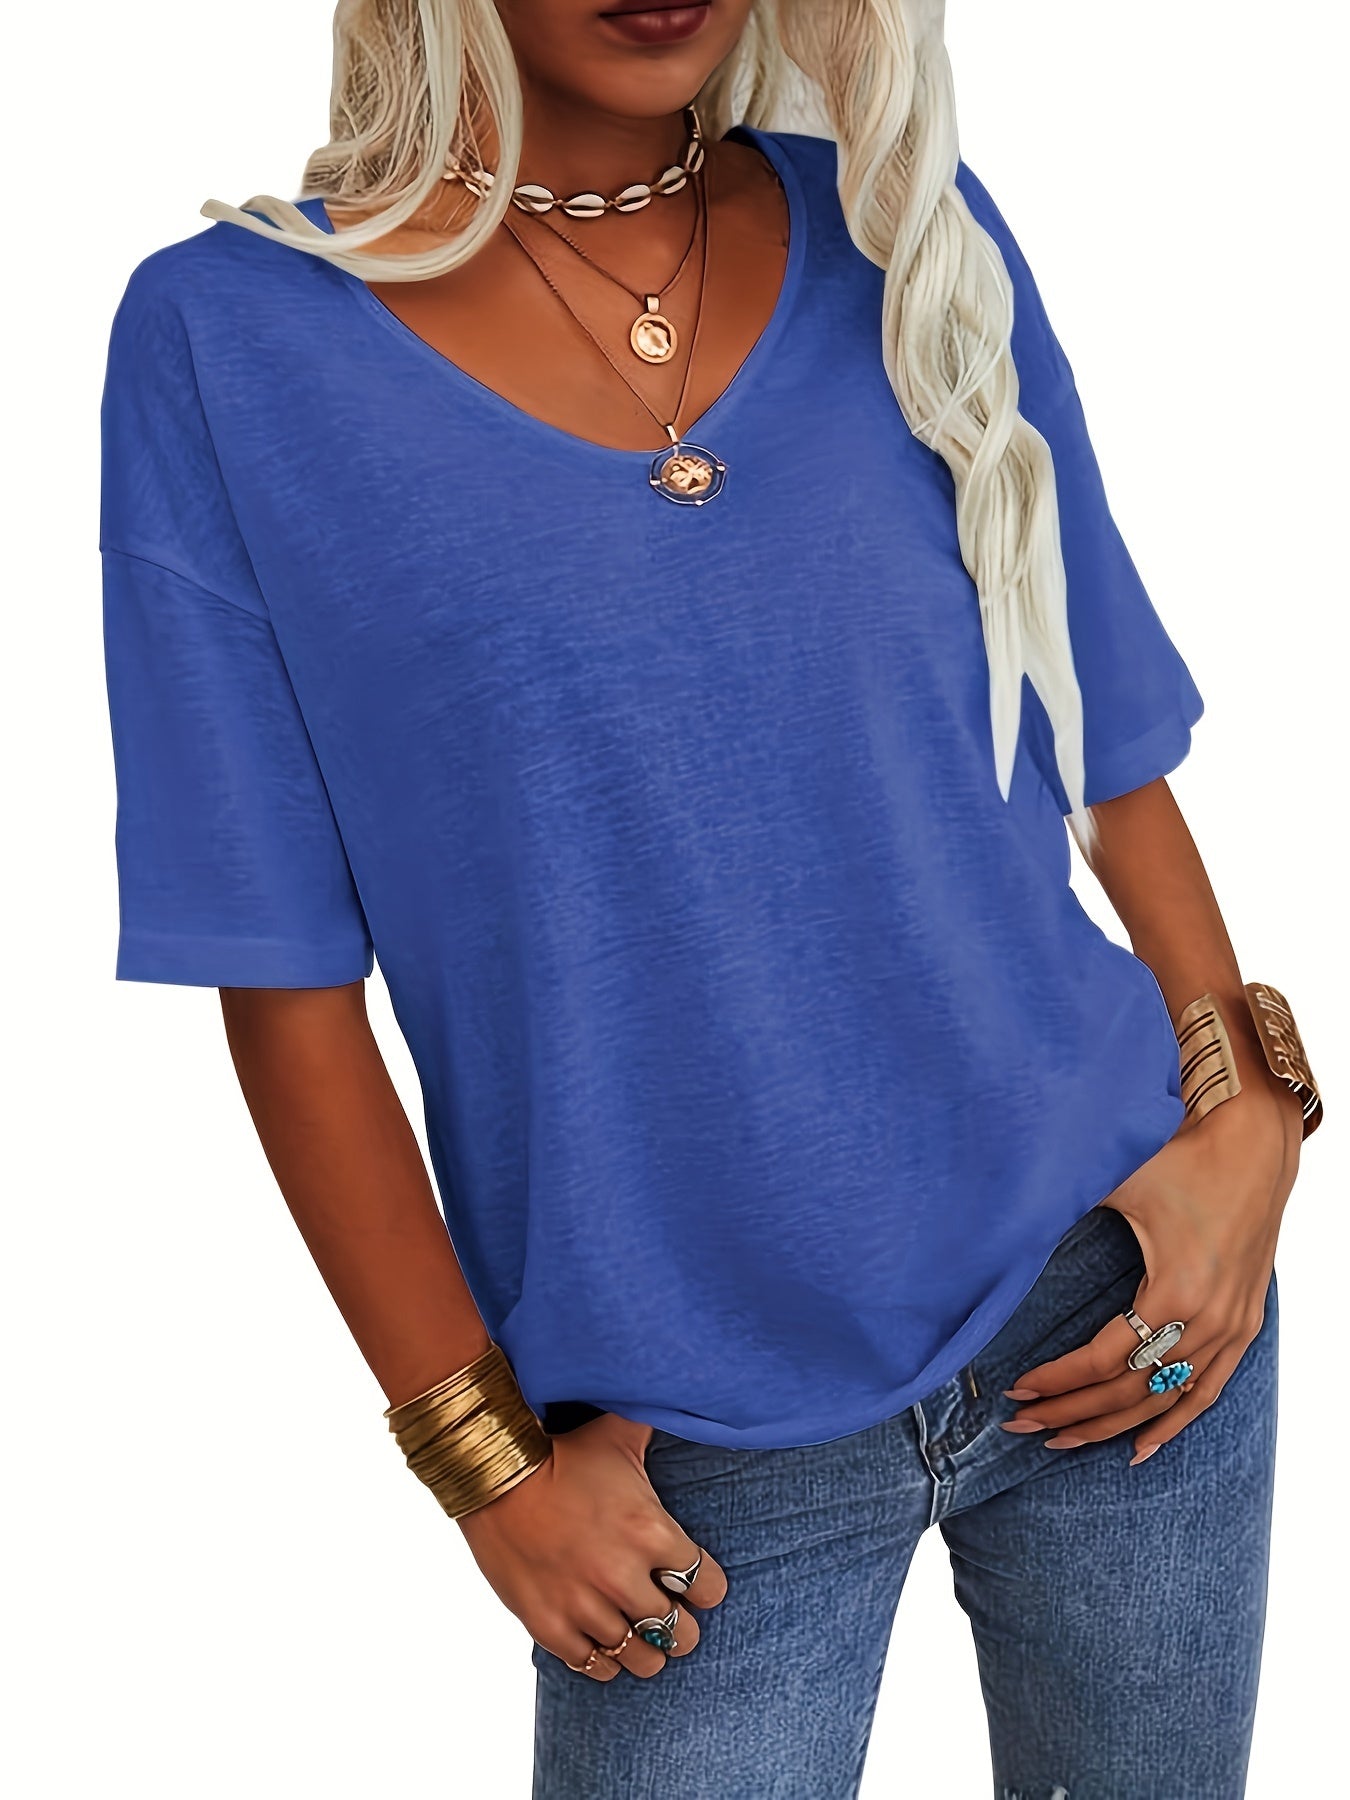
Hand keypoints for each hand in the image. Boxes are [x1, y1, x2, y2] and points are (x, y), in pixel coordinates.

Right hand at [456, 1410, 726, 1678]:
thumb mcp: (617, 1435)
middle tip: (674, 1618)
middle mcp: (623, 1575)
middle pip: (680, 1631)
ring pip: (641, 1657)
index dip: (708, 1588)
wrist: (495, 1475)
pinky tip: (606, 1646)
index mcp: (651, 1531)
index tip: (699, 1585)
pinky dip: (605, 1661)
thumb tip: (675, 1399)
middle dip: (683, 1628)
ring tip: (645, 1638)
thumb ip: (653, 1428)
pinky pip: (594, 1665)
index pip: (707, 1585)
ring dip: (647, 1649)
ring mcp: (585, 1604)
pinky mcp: (549, 1624)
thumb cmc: (562, 1453)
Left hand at [1002, 1078, 1300, 1463]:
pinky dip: (1174, 1422)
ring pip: (1167, 1400)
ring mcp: (1233, 1327)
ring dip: (1112, 1426)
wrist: (1253, 1143)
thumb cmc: (1180, 1156)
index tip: (1017, 1389)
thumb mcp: (1117, 1181)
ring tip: (1061, 1441)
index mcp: (1175, 1290)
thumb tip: (1000, 1227)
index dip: (1058, 1381)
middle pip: (1131, 1392)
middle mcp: (1209, 1319)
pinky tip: (1141, 1448)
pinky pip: (1209, 1390)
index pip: (1106, 1360)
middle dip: (1071, 1413)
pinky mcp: (1245, 1324)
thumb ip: (1063, 1207)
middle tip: (1021, 1425)